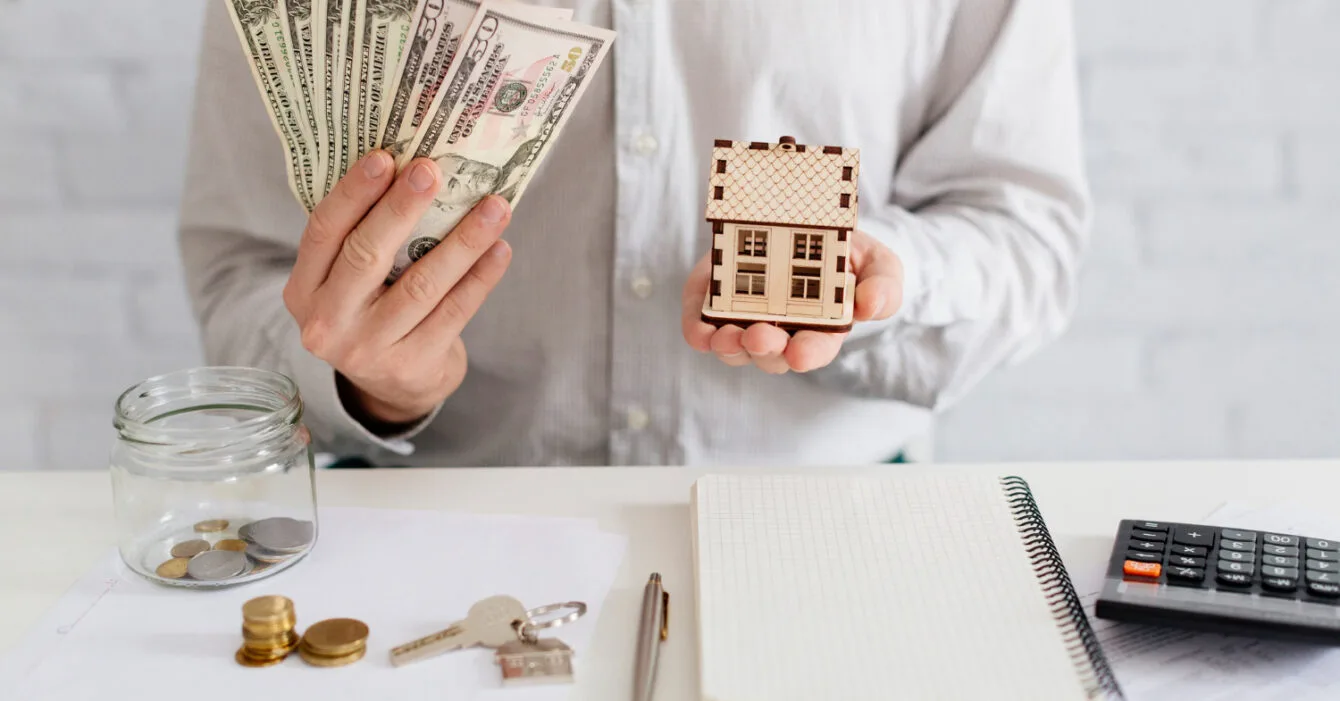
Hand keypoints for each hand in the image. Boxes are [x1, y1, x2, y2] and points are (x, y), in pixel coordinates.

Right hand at [282, 149, 513, 426]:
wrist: (394, 387)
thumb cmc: (373, 312)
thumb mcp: (347, 283)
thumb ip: (362, 236)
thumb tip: (411, 168)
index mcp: (304, 290)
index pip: (323, 232)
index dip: (354, 193)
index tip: (385, 157)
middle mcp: (329, 322)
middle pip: (366, 255)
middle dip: (402, 208)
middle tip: (433, 170)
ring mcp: (370, 349)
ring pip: (422, 285)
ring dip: (463, 241)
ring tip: (493, 208)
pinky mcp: (413, 365)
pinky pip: (454, 312)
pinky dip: (480, 277)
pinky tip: (500, 249)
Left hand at [681, 229, 902, 373]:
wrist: (811, 227)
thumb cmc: (850, 256)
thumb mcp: (879, 264)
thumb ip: (884, 287)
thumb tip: (870, 306)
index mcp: (823, 330)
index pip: (814, 350)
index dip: (807, 354)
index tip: (800, 353)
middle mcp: (783, 332)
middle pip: (769, 354)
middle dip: (764, 349)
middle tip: (760, 337)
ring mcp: (747, 319)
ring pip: (734, 347)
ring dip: (728, 346)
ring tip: (726, 337)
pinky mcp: (716, 302)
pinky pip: (702, 326)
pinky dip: (698, 331)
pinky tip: (699, 331)